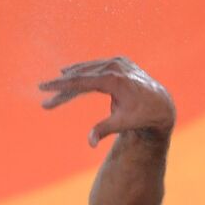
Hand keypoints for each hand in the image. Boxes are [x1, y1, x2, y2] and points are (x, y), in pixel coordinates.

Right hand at [38, 56, 175, 147]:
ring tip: (53, 87)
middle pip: (80, 75)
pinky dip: (82, 72)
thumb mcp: (122, 123)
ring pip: (86, 70)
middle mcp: (115, 66)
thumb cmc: (141, 116)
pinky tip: (69, 73)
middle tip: (43, 91)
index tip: (44, 87)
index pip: (80, 81)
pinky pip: (95, 67)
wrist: (161, 104)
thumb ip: (104, 129)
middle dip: (61, 85)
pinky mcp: (119, 62)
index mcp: (114, 79)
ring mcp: (118, 62)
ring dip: (70, 79)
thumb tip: (90, 143)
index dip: (60, 86)